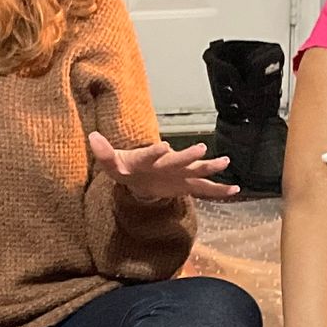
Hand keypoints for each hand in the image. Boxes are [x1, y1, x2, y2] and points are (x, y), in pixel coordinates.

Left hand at [88, 132, 239, 200]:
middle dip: (187, 156)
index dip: (155, 151)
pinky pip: (204, 189)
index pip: (149, 154)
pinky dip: (219, 191)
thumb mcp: (111, 163)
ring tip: (225, 161)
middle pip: (178, 160)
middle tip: (200, 148)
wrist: (139, 174)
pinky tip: (235, 190)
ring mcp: (179, 173)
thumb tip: (92, 136)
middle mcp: (167, 163)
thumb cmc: (125, 166)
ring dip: (209, 167)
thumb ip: (104, 152)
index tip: (163, 146)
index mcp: (147, 158)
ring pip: (196, 171)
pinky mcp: (186, 184)